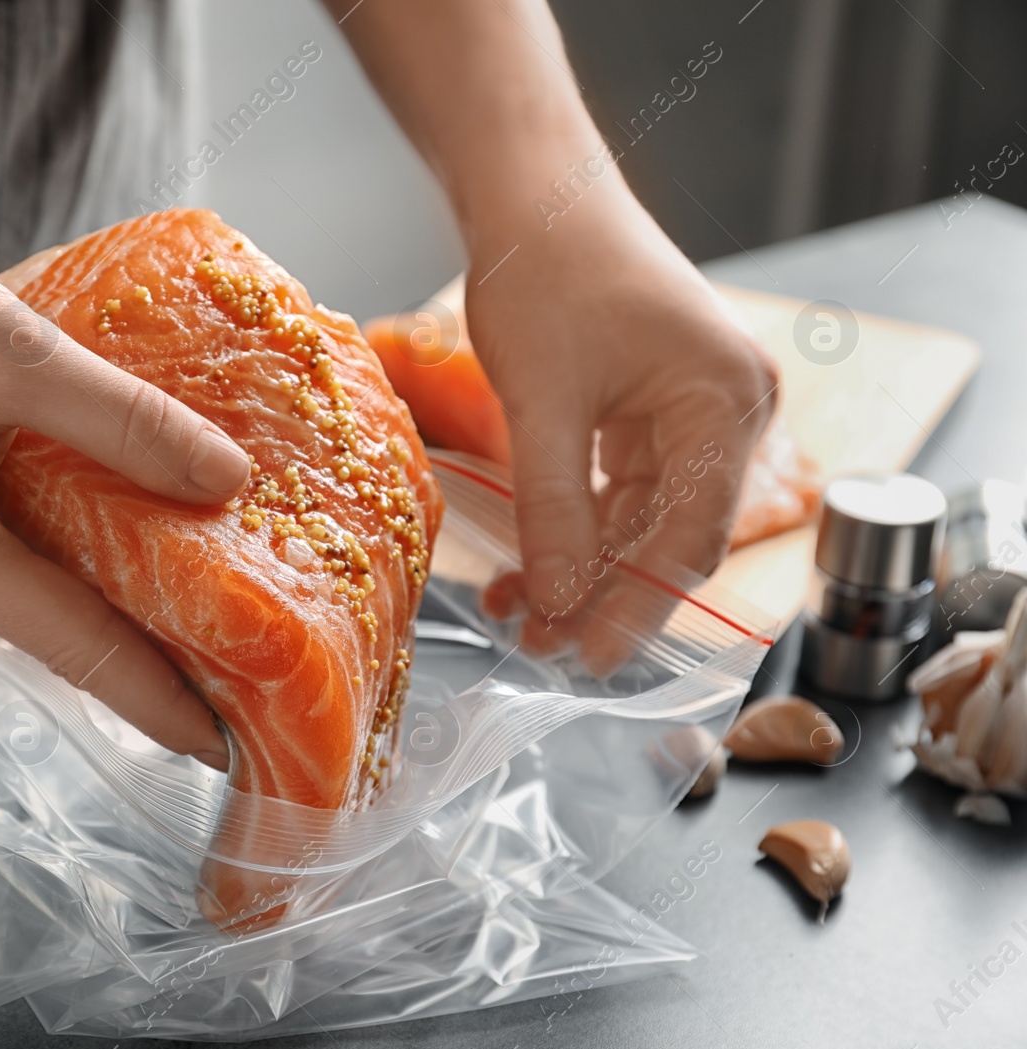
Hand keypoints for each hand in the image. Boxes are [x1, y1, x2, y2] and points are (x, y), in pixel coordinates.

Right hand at [0, 201, 244, 768]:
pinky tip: (97, 508)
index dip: (158, 699)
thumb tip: (226, 481)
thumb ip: (124, 421)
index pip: (76, 650)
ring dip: (93, 584)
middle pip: (49, 627)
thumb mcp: (12, 353)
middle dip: (141, 641)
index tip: (227, 747)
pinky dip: (44, 542)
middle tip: (235, 654)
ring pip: (15, 586)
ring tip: (188, 577)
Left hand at [467, 181, 778, 668]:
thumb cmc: (546, 274)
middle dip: (601, 592)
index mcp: (725, 404)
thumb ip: (554, 510)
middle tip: (538, 644)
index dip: (637, 605)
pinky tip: (526, 565)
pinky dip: (575, 524)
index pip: (691, 537)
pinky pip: (620, 487)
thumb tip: (558, 602)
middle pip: (670, 534)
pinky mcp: (653, 408)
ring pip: (640, 518)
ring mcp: (691, 411)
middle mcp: (726, 411)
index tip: (585, 655)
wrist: (533, 195)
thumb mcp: (543, 405)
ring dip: (580, 565)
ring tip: (517, 615)